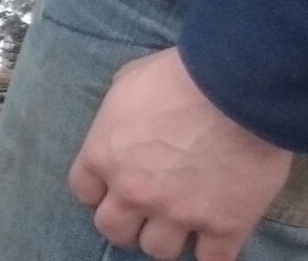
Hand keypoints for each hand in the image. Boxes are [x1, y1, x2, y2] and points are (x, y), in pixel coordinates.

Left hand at [70, 48, 289, 260]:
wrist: (235, 88)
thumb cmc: (178, 76)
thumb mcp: (127, 83)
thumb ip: (118, 114)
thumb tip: (122, 120)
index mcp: (103, 156)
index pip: (84, 191)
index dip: (99, 192)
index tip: (113, 188)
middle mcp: (132, 190)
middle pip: (114, 229)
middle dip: (127, 223)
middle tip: (145, 212)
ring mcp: (177, 212)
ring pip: (158, 250)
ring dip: (167, 238)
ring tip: (181, 224)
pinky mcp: (223, 225)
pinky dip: (211, 256)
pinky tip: (214, 242)